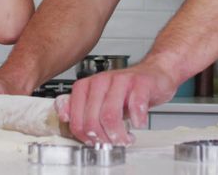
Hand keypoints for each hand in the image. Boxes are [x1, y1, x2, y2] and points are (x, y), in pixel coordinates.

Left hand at [57, 62, 178, 144]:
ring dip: (117, 134)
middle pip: (92, 119)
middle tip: (111, 143)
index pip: (75, 117)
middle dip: (101, 138)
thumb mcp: (101, 99)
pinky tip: (138, 124)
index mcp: (88, 85)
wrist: (154, 73)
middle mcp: (102, 80)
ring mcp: (122, 80)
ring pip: (110, 114)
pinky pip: (136, 104)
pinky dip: (137, 119)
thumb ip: (80, 107)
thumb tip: (63, 116)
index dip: (83, 135)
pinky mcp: (141, 83)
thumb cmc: (128, 89)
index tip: (93, 141)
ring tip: (124, 138)